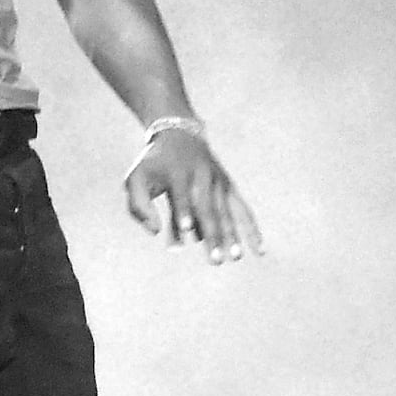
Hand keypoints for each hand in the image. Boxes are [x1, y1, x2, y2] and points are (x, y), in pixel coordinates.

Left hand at [124, 125, 263, 262]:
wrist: (179, 135)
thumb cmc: (153, 165)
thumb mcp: (136, 178)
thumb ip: (139, 205)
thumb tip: (155, 232)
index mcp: (177, 173)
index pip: (181, 194)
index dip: (183, 211)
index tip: (186, 228)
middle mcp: (202, 176)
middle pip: (208, 209)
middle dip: (213, 235)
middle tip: (216, 260)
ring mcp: (218, 181)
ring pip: (227, 212)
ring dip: (233, 235)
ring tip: (236, 257)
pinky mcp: (229, 186)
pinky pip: (242, 209)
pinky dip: (251, 228)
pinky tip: (259, 249)